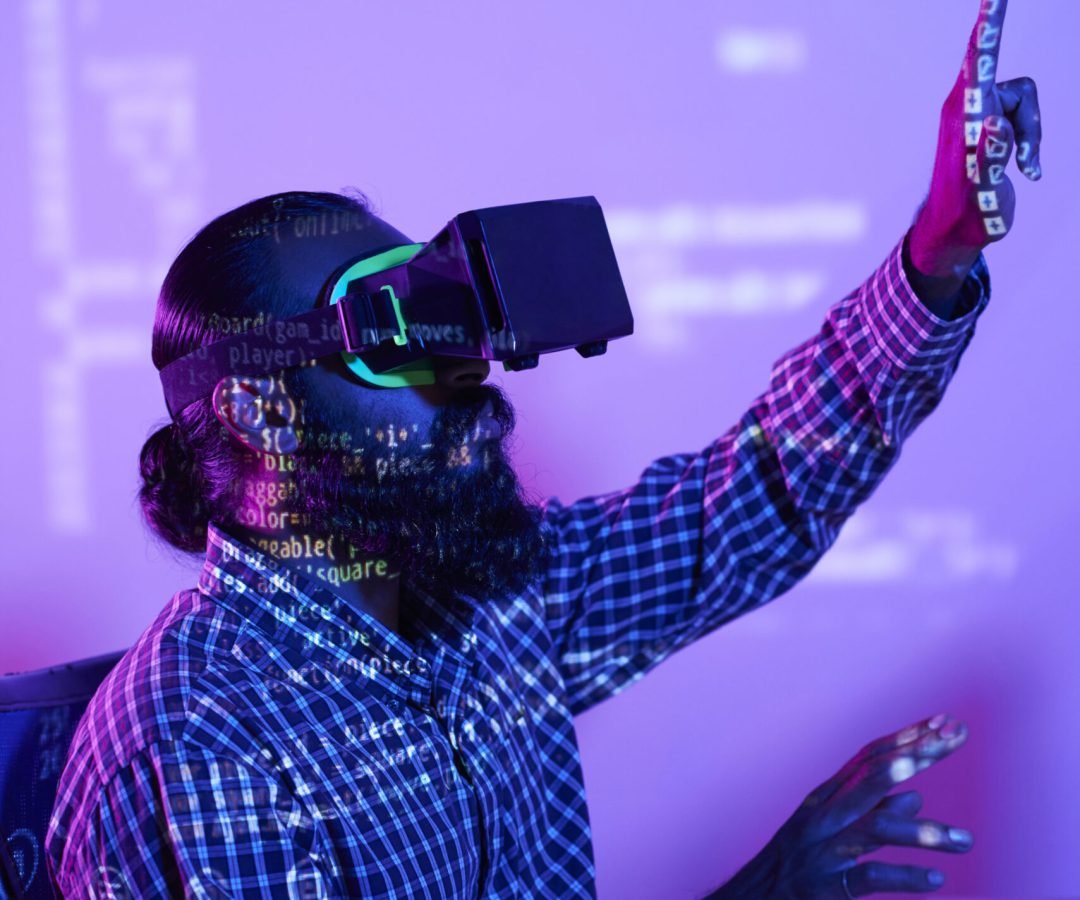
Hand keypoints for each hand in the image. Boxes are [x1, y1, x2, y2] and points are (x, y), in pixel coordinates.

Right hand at [712, 713, 972, 897]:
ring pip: (874, 829)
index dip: (907, 738)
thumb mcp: (832, 833)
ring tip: (964, 841)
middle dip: (915, 755)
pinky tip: (936, 880)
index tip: (947, 722)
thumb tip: (915, 799)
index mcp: (825, 798)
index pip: (869, 758)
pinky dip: (904, 877)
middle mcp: (823, 815)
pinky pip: (868, 877)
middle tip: (952, 739)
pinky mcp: (825, 887)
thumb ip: (872, 814)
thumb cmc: (799, 866)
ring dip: (922, 832)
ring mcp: (823, 849)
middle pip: (872, 777)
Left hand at [910, 0, 1041, 279]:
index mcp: (962, 115)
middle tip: (1021, 165)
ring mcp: (977, 116)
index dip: (992, 22)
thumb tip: (994, 119)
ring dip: (1033, 136)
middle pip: (1019, 88)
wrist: (952, 234)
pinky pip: (1025, 121)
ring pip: (1027, 104)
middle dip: (1031, 125)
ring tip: (1019, 170)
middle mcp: (966, 107)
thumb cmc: (966, 217)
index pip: (979, 58)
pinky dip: (1031, 145)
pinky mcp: (988, 127)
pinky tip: (1024, 172)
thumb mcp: (983, 191)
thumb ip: (990, 156)